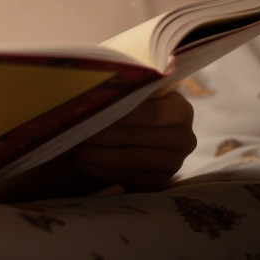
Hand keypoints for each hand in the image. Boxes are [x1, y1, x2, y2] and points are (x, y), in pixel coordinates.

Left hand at [68, 90, 195, 190]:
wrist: (141, 131)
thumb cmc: (134, 103)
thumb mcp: (137, 89)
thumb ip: (128, 84)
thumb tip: (104, 77)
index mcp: (181, 110)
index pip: (149, 113)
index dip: (118, 112)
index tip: (90, 110)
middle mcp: (184, 139)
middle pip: (136, 137)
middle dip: (102, 133)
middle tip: (75, 128)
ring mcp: (174, 164)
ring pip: (131, 161)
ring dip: (99, 155)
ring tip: (75, 147)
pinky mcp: (160, 182)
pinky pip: (129, 179)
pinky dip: (102, 171)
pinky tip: (84, 162)